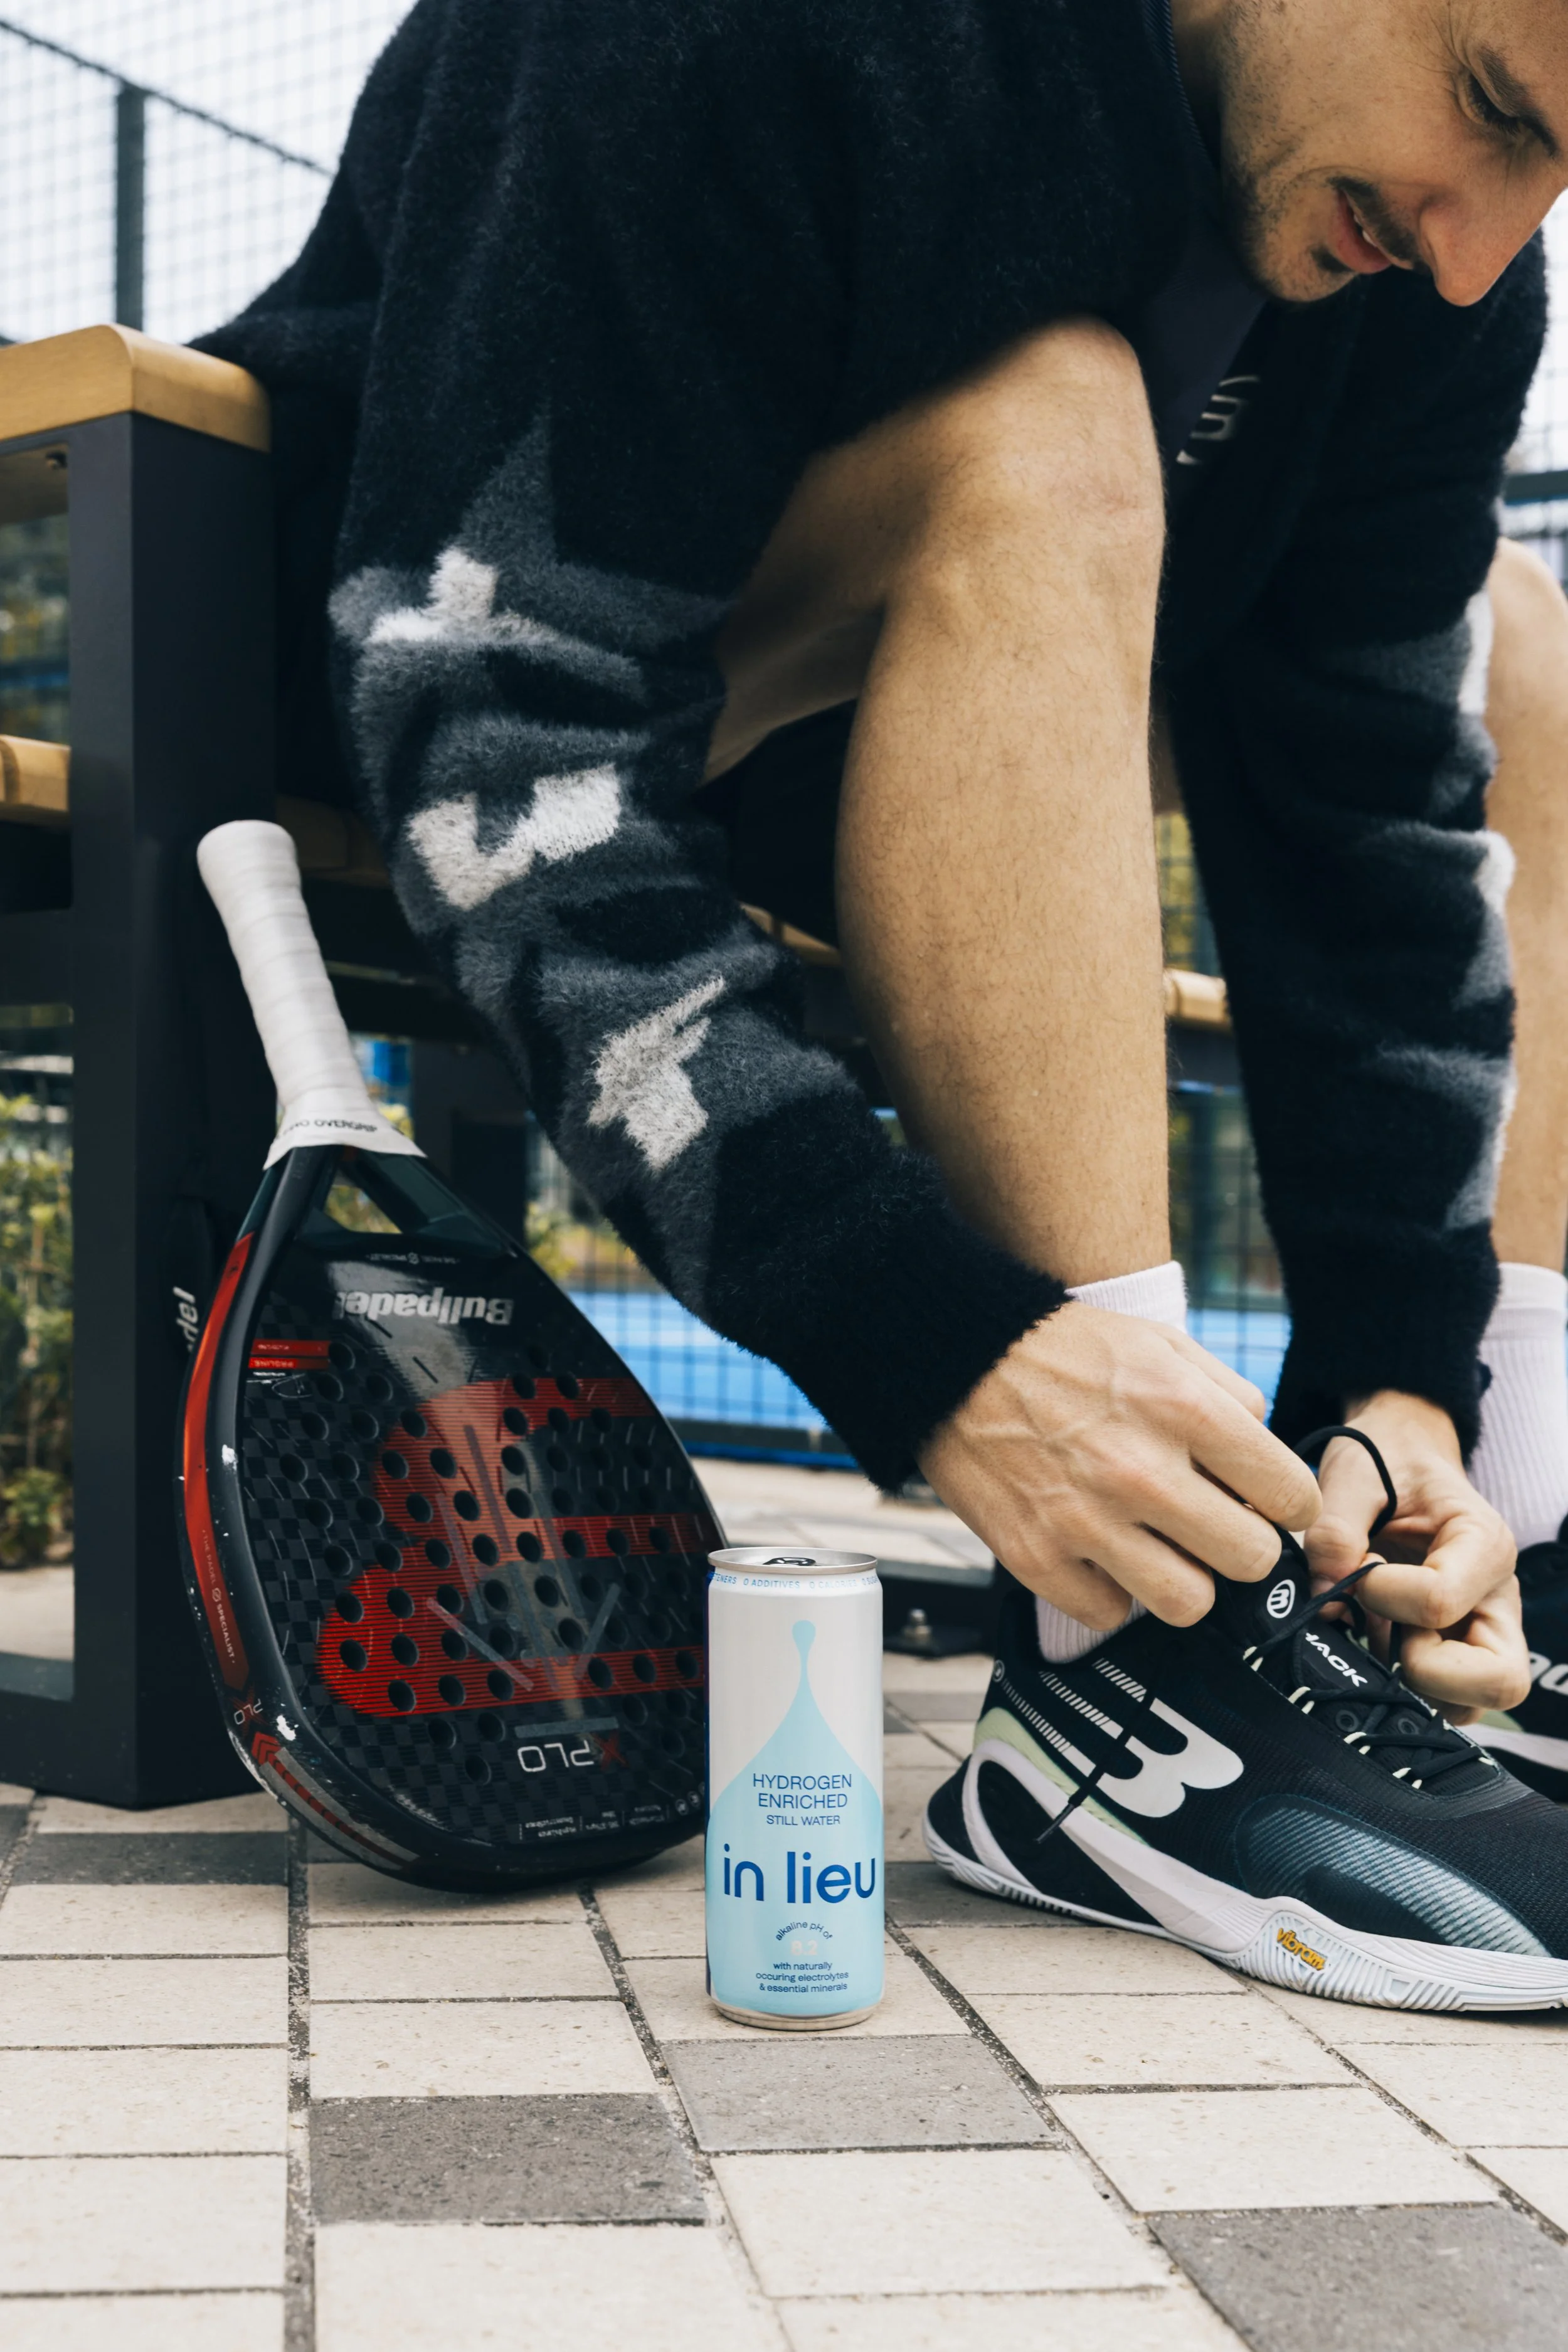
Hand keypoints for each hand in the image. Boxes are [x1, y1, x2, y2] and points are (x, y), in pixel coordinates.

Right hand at [918, 1304, 1321, 1629]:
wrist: (955, 1358)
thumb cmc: (1066, 1351)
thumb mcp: (1162, 1344)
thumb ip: (1232, 1399)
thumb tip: (1269, 1466)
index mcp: (1183, 1410)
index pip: (1292, 1497)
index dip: (1288, 1505)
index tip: (1267, 1504)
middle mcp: (1140, 1471)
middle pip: (1250, 1561)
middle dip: (1241, 1545)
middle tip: (1212, 1526)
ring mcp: (1085, 1520)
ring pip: (1188, 1604)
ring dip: (1182, 1579)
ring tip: (1158, 1547)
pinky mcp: (1035, 1556)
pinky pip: (1108, 1614)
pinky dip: (1108, 1590)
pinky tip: (1097, 1550)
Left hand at [1306, 1390, 1527, 1718]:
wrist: (1400, 1455)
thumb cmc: (1385, 1460)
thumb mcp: (1353, 1474)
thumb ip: (1334, 1532)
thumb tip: (1324, 1599)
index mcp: (1483, 1544)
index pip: (1439, 1602)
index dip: (1381, 1595)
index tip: (1358, 1569)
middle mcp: (1497, 1597)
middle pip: (1498, 1680)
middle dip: (1425, 1669)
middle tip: (1382, 1628)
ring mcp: (1481, 1630)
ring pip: (1471, 1705)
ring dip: (1412, 1686)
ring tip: (1376, 1633)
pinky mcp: (1457, 1651)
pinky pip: (1443, 1701)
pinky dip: (1402, 1687)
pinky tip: (1372, 1642)